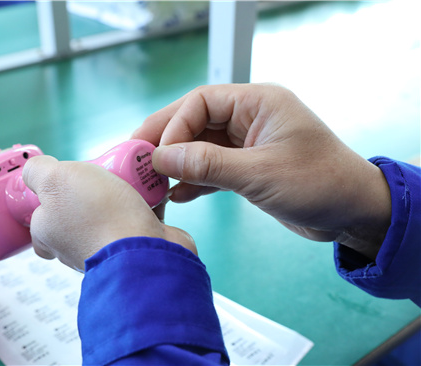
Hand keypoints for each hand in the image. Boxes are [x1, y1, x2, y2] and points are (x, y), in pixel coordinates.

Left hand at [22, 156, 195, 270]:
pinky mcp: (136, 250)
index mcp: (50, 235)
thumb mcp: (55, 179)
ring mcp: (107, 252)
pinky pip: (138, 224)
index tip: (66, 186)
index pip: (40, 223)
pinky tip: (152, 195)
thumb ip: (37, 171)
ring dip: (120, 203)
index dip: (50, 202)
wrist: (143, 248)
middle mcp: (74, 248)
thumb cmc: (98, 215)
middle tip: (102, 179)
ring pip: (109, 220)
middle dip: (91, 197)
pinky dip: (145, 209)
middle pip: (77, 217)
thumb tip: (35, 168)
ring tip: (132, 184)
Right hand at [132, 84, 390, 259]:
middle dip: (166, 142)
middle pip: (194, 122)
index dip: (173, 126)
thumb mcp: (259, 173)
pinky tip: (177, 195)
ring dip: (177, 164)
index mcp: (256, 103)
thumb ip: (207, 164)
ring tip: (151, 182)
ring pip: (200, 147)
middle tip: (136, 161)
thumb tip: (159, 159)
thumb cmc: (317, 184)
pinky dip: (194, 181)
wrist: (354, 213)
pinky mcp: (247, 168)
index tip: (155, 156)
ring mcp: (246, 143)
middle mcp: (248, 118)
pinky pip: (211, 168)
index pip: (199, 103)